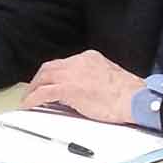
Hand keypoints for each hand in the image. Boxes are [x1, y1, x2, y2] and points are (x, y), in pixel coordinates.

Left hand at [19, 50, 141, 124]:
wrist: (134, 99)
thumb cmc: (128, 94)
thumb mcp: (109, 77)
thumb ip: (92, 79)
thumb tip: (81, 91)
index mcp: (89, 58)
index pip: (64, 63)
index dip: (53, 74)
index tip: (48, 82)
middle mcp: (78, 61)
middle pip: (50, 67)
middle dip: (39, 79)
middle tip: (33, 90)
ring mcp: (72, 74)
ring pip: (44, 77)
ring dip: (33, 88)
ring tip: (28, 99)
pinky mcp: (68, 88)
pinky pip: (44, 93)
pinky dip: (33, 98)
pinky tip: (29, 105)